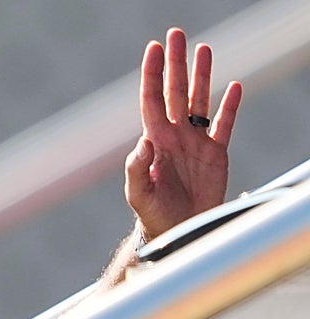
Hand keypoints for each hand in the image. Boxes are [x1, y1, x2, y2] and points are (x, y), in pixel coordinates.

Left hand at [125, 27, 242, 240]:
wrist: (175, 232)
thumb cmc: (152, 214)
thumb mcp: (139, 193)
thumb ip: (137, 167)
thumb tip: (145, 140)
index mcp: (154, 141)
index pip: (152, 99)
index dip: (153, 74)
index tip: (155, 49)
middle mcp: (174, 136)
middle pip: (175, 91)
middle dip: (176, 63)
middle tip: (177, 35)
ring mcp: (195, 142)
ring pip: (199, 101)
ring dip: (202, 76)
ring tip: (204, 50)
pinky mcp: (215, 154)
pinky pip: (224, 124)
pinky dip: (229, 106)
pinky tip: (233, 87)